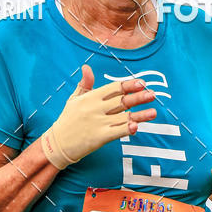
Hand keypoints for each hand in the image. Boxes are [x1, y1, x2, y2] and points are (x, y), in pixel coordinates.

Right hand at [41, 65, 156, 168]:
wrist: (57, 144)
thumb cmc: (67, 120)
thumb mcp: (74, 99)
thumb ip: (84, 84)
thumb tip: (87, 67)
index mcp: (90, 97)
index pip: (113, 89)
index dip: (128, 86)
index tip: (141, 83)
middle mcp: (94, 109)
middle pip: (121, 101)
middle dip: (138, 97)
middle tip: (152, 94)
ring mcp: (97, 123)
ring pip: (123, 117)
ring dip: (139, 115)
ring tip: (154, 112)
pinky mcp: (98, 138)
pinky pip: (116, 132)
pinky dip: (126, 129)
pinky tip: (137, 127)